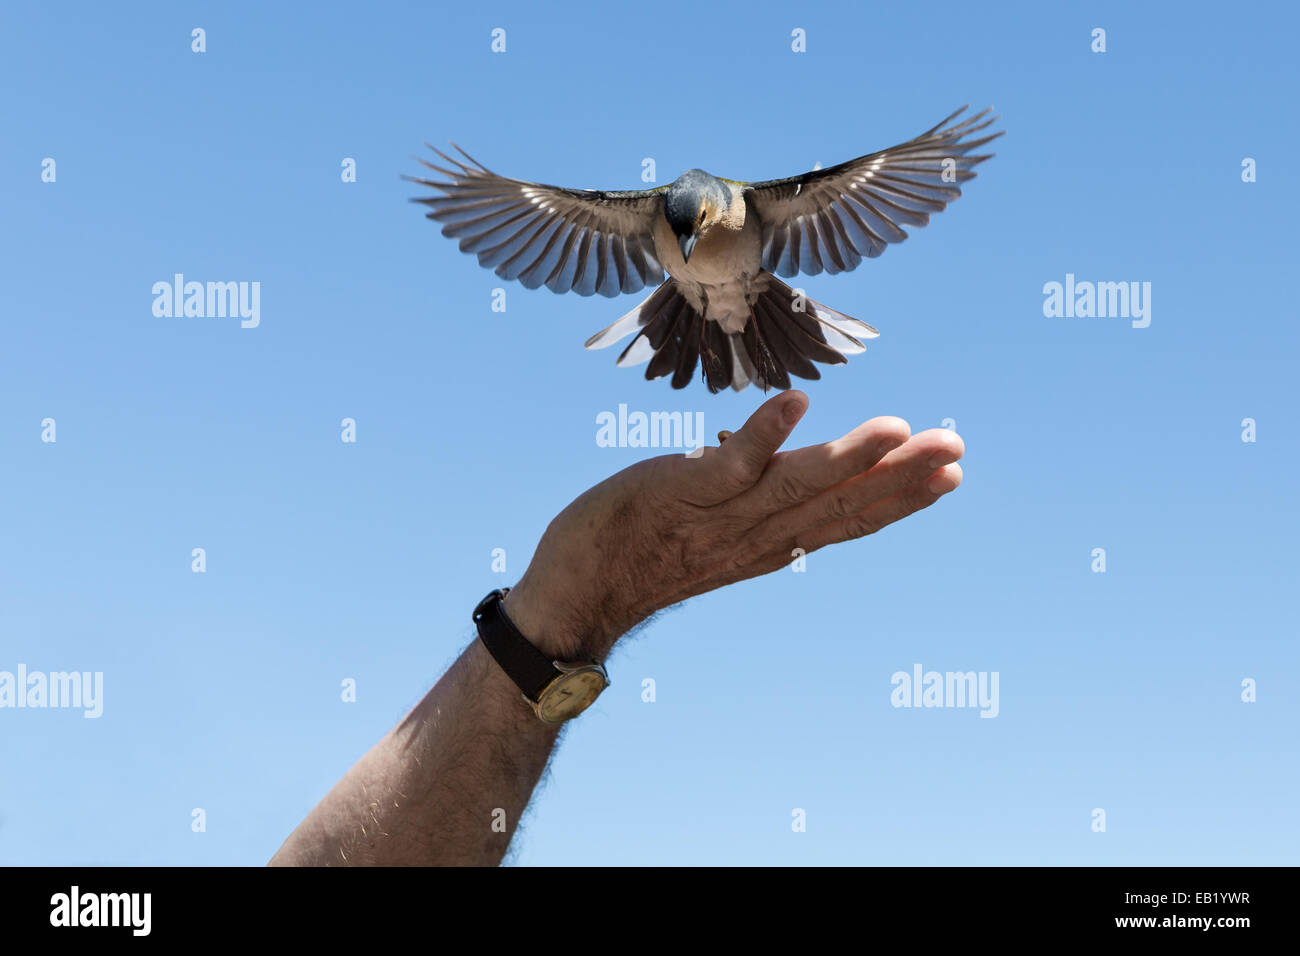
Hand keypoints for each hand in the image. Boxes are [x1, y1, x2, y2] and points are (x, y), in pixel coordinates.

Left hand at [503, 391, 963, 659]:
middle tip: (956, 448)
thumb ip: (761, 510)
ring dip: (848, 457)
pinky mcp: (677, 494)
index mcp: (770, 545)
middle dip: (898, 477)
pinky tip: (795, 403)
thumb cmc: (644, 553)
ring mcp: (718, 515)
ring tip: (897, 429)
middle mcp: (755, 535)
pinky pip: (725, 464)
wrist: (575, 592)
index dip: (900, 498)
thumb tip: (800, 479)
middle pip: (836, 504)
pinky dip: (760, 435)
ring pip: (794, 486)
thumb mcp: (717, 536)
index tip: (951, 473)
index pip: (846, 519)